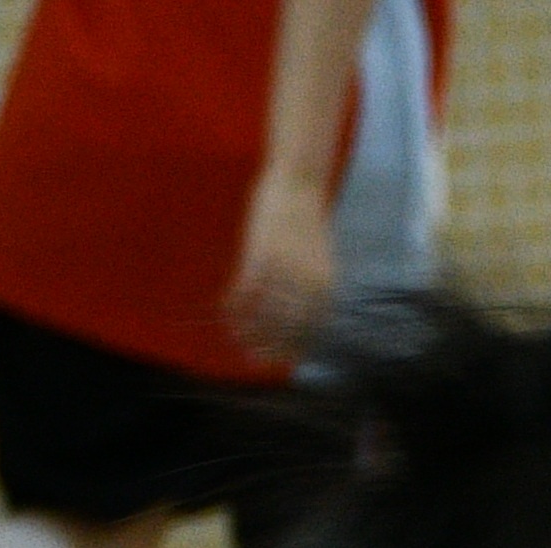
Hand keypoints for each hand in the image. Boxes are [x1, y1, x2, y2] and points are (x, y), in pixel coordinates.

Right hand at [223, 167, 339, 367]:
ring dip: (246, 331)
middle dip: (266, 349)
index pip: (307, 333)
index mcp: (324, 286)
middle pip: (282, 330)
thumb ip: (313, 287)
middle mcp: (305, 283)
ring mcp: (282, 271)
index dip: (289, 352)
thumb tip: (302, 316)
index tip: (275, 363)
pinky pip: (244, 294)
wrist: (300, 182)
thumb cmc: (308, 219)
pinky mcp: (259, 256)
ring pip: (261, 315)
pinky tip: (226, 311)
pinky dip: (234, 307)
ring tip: (235, 338)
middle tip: (251, 359)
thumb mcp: (319, 259)